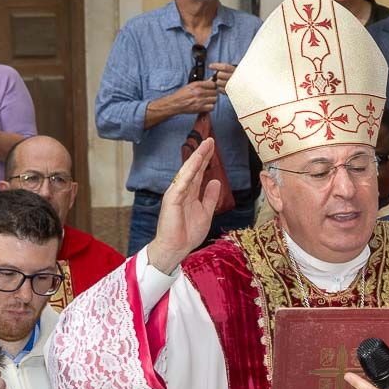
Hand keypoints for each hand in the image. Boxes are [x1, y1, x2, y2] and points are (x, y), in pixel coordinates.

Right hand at [146, 137, 220, 273]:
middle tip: (210, 139)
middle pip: (193, 168)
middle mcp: (181, 190)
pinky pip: (182, 183)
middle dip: (202, 153)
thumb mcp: (206, 212)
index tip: (213, 146)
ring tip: (205, 146)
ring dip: (196, 158)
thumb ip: (210, 197)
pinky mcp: (172, 200)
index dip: (206, 159)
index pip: (198, 172)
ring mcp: (175, 193)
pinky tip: (196, 162)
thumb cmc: (187, 233)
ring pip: (187, 172)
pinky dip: (189, 172)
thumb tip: (216, 181)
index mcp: (189, 193)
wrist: (175, 248)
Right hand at [172, 81, 217, 114]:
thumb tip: (211, 81)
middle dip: (213, 94)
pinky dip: (210, 107)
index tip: (211, 88)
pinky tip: (207, 106)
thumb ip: (201, 84)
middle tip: (209, 95)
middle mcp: (199, 91)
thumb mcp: (190, 85)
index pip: (213, 84)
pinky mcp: (200, 108)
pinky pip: (212, 107)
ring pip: (215, 99)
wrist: (175, 103)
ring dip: (212, 100)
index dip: (213, 86)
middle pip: (215, 92)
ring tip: (208, 100)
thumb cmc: (182, 94)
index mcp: (197, 85)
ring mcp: (200, 100)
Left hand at [208, 62, 235, 93]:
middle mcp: (235, 78)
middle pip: (220, 74)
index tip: (209, 66)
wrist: (246, 88)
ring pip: (218, 82)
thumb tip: (211, 66)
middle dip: (218, 75)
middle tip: (221, 76)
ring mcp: (233, 86)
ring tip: (223, 82)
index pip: (224, 67)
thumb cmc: (238, 77)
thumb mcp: (235, 70)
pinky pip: (220, 89)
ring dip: (219, 82)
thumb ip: (225, 68)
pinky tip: (224, 87)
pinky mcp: (231, 92)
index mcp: (237, 71)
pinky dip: (221, 88)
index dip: (216, 66)